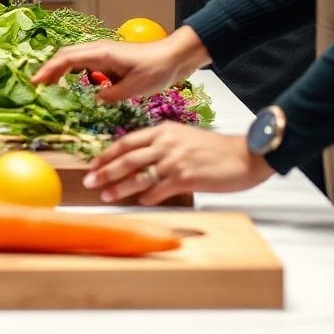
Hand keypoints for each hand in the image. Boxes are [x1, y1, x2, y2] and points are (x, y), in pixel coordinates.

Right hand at [31, 25, 208, 99]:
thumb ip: (109, 95)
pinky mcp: (109, 59)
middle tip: (37, 87)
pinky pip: (85, 64)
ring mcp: (103, 53)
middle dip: (49, 70)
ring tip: (50, 87)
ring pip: (74, 59)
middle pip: (65, 56)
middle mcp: (98, 50)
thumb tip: (94, 99)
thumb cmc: (156, 69)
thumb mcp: (133, 88)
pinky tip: (73, 85)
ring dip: (60, 70)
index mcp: (101, 54)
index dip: (49, 70)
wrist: (174, 58)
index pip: (66, 59)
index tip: (35, 82)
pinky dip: (73, 72)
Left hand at [83, 123, 273, 205]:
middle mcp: (165, 143)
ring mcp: (175, 160)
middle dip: (105, 170)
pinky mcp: (186, 177)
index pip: (126, 142)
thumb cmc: (214, 150)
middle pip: (127, 158)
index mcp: (162, 131)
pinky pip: (159, 189)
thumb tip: (139, 161)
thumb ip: (161, 146)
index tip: (92, 164)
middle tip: (89, 181)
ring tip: (106, 195)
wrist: (244, 155)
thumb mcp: (182, 138)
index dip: (107, 154)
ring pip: (139, 174)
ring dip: (120, 187)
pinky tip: (139, 202)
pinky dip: (147, 197)